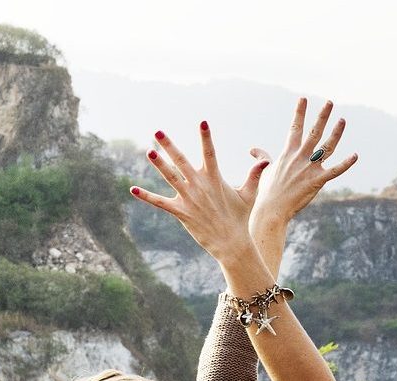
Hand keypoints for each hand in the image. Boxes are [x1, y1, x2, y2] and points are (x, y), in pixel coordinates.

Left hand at [131, 123, 267, 263]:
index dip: (206, 137)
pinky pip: (160, 202)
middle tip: (157, 131)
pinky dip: (146, 196)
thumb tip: (264, 160)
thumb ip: (254, 176)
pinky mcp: (181, 212)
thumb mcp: (249, 195)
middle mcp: (199, 185)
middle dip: (169, 145)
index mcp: (214, 178)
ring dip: (158, 164)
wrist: (232, 243)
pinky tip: (133, 189)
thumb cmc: (240, 218)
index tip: (202, 122)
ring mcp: (189, 198)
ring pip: (170, 177)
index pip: (210, 152)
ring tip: (148, 151)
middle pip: (181, 160)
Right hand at [249, 98, 358, 229]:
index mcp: (288, 153)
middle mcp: (300, 157)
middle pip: (314, 132)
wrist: (272, 209)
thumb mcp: (264, 170)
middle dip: (322, 116)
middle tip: (330, 102)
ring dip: (336, 133)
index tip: (304, 99)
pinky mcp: (317, 181)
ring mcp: (310, 168)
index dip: (299, 112)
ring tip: (342, 120)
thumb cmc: (267, 191)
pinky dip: (346, 163)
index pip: (294, 128)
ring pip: (327, 147)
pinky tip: (355, 155)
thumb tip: (253, 150)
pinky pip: (335, 171)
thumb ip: (262, 157)